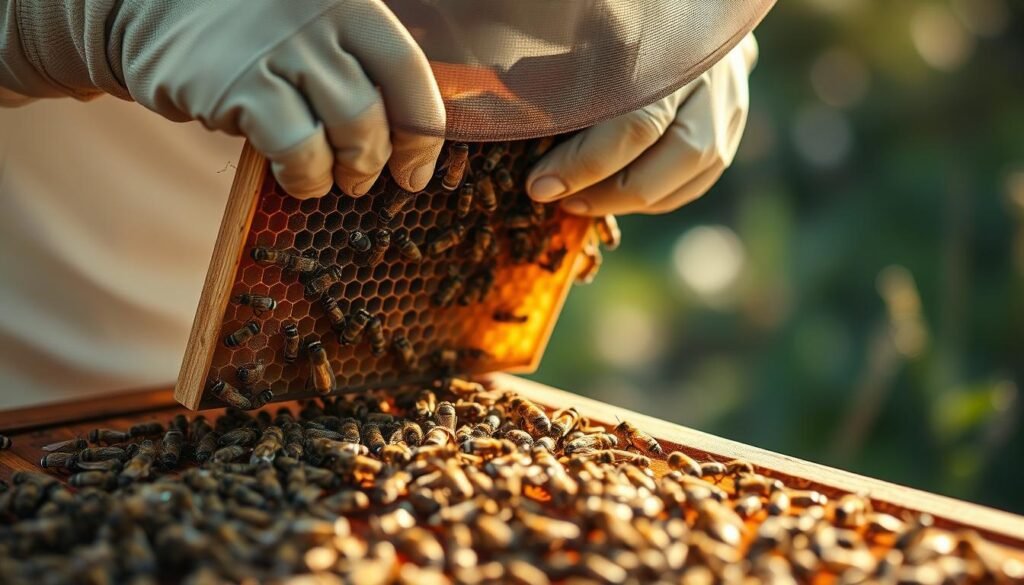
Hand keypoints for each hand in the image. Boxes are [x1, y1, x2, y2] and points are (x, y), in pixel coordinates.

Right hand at [3, 0, 445, 198]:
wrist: (145, 8)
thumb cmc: (247, 32)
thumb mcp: (310, 25)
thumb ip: (355, 62)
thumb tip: (409, 135)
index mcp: (351, 2)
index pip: (409, 70)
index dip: (422, 131)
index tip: (417, 168)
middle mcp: (322, 17)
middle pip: (378, 109)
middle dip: (380, 159)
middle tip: (366, 178)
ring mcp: (281, 49)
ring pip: (348, 130)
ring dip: (349, 171)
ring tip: (335, 181)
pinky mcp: (240, 85)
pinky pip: (299, 149)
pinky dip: (306, 177)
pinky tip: (296, 177)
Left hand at [526, 34, 757, 215]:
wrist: (680, 5)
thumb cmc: (614, 18)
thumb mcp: (579, 33)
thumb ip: (551, 73)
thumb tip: (505, 117)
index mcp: (667, 51)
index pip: (634, 126)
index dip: (584, 165)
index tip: (540, 186)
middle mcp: (708, 77)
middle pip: (677, 156)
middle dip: (612, 191)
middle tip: (562, 201)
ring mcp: (730, 100)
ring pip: (696, 172)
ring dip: (635, 199)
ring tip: (585, 202)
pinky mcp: (733, 122)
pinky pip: (701, 178)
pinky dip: (659, 196)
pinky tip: (619, 195)